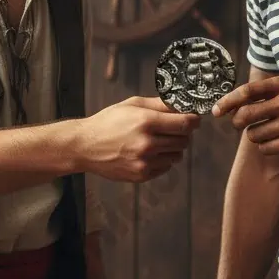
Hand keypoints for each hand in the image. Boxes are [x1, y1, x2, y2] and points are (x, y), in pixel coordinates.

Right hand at [79, 97, 200, 182]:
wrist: (85, 146)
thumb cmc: (108, 122)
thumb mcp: (132, 105)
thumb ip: (159, 104)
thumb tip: (182, 105)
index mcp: (146, 122)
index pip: (185, 124)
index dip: (194, 121)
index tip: (194, 119)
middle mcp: (147, 144)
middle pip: (184, 140)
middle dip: (183, 134)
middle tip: (173, 129)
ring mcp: (145, 162)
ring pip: (177, 155)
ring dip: (173, 148)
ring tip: (158, 141)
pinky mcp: (141, 175)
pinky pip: (166, 167)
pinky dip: (163, 160)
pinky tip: (149, 153)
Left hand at [212, 75, 278, 155]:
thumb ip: (264, 93)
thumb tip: (230, 105)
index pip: (248, 92)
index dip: (228, 102)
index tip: (215, 111)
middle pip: (246, 115)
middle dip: (237, 122)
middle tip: (240, 124)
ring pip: (253, 134)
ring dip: (255, 135)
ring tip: (269, 131)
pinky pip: (264, 148)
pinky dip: (266, 146)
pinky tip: (278, 141)